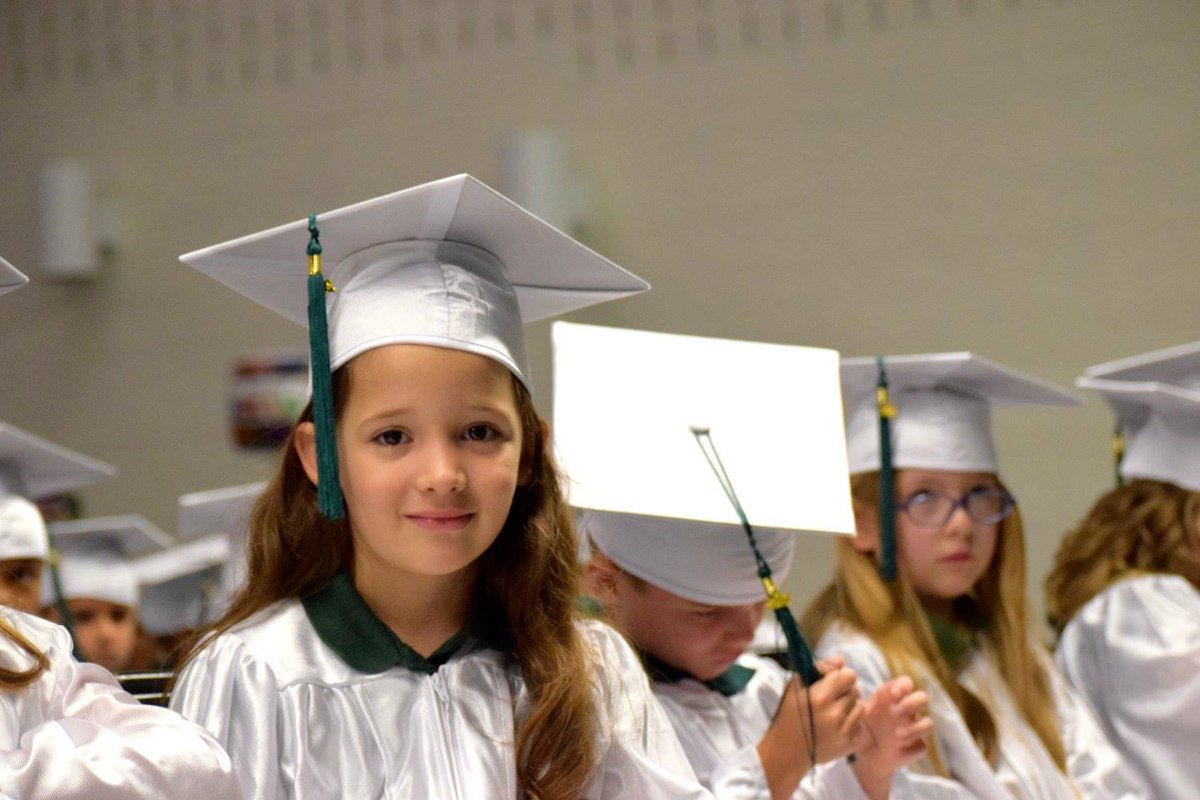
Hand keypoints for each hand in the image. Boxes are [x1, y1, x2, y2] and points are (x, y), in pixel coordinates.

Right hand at [757, 657, 863, 799]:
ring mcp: (844, 731)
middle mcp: (835, 714)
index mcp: (821, 697)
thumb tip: (841, 660)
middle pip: (856, 690)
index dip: (840, 676)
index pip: (849, 675)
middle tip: (831, 698)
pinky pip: (860, 724)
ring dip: (850, 706)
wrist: (787, 752)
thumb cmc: (789, 715)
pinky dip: (851, 723)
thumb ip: (819, 669)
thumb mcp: (795, 687)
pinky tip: (836, 726)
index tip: (830, 682)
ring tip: (834, 712)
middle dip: (845, 691)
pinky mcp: (850, 744)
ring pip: (861, 707)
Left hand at [850, 676, 932, 799]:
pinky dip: (912, 749)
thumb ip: (857, 704)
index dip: (904, 685)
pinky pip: (922, 746)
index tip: (893, 695)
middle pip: (923, 698)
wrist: (862, 756)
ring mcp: (912, 729)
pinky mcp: (915, 748)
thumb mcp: (857, 714)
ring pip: (928, 723)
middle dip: (914, 702)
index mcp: (892, 698)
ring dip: (916, 728)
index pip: (906, 682)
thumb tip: (855, 697)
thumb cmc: (860, 728)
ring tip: (897, 735)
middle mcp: (905, 711)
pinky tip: (898, 750)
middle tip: (897, 712)